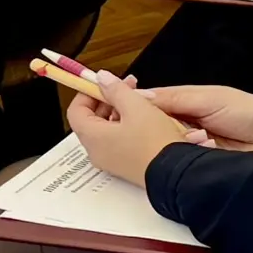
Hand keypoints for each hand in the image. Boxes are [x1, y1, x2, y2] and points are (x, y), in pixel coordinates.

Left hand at [69, 72, 207, 186]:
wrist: (176, 173)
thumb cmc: (156, 143)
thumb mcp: (138, 107)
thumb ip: (117, 90)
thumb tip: (102, 78)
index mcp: (93, 136)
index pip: (76, 110)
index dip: (89, 92)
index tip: (105, 83)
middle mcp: (96, 151)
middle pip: (91, 119)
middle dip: (109, 100)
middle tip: (129, 88)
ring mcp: (110, 160)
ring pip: (107, 130)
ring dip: (120, 112)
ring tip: (142, 104)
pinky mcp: (125, 165)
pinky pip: (118, 141)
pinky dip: (127, 127)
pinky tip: (147, 121)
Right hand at [133, 84, 252, 151]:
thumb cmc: (246, 112)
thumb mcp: (209, 100)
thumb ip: (176, 99)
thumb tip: (141, 95)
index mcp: (183, 102)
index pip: (148, 104)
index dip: (130, 108)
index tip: (115, 113)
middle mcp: (181, 122)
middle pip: (149, 127)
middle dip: (146, 131)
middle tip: (143, 133)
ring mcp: (186, 142)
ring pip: (160, 145)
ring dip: (164, 145)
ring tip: (172, 144)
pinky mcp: (192, 160)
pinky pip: (175, 160)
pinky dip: (175, 159)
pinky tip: (175, 159)